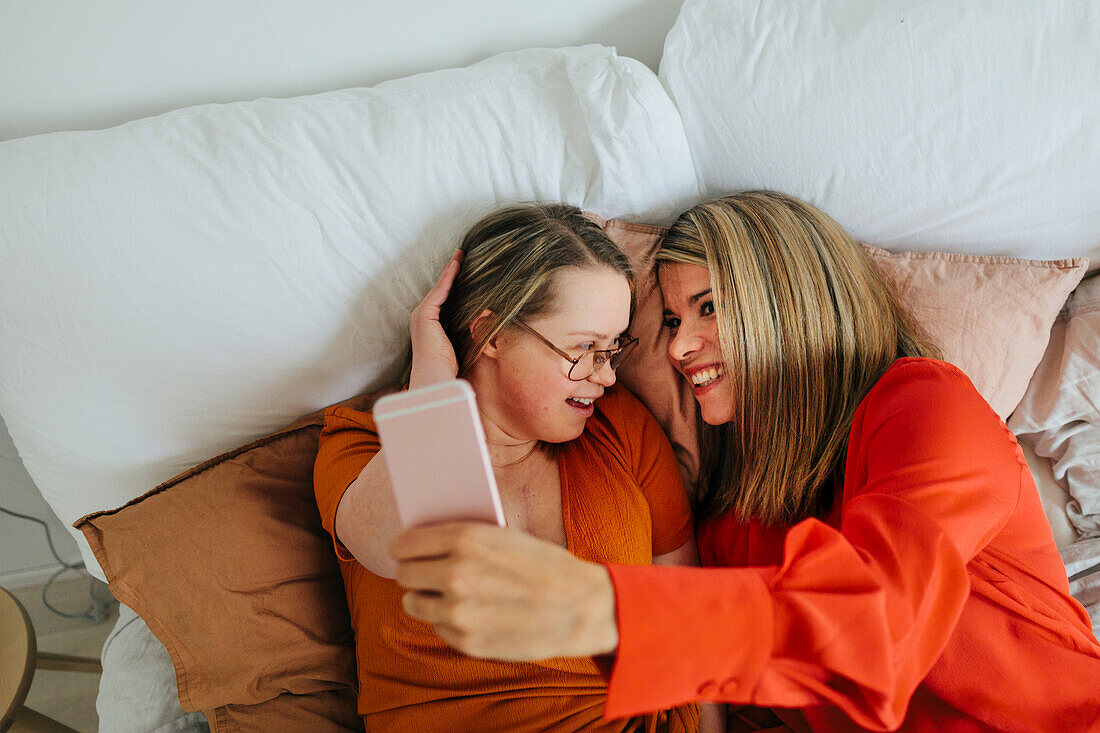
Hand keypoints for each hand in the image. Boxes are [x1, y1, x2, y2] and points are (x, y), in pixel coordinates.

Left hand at [391, 522, 618, 660]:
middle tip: (426, 574)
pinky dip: (449, 622)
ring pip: (413, 604)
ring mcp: (459, 611)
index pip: (404, 544)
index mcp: (465, 539)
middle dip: (414, 573)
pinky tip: (475, 614)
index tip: (404, 552)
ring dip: (427, 599)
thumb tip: (422, 541)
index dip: (403, 548)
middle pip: (403, 574)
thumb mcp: (503, 536)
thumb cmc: (543, 565)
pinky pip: (438, 628)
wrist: (580, 606)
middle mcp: (455, 574)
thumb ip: (462, 539)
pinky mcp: (466, 640)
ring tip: (450, 596)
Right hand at [408, 250, 461, 389]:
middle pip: (440, 289)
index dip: (451, 283)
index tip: (461, 270)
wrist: (435, 375)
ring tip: (460, 255)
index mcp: (429, 324)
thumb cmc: (447, 367)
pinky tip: (456, 266)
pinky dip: (448, 277)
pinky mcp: (425, 314)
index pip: (442, 299)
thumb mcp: (459, 344)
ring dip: (450, 270)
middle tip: (461, 256)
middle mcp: (421, 317)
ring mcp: (421, 314)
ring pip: (439, 287)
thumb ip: (465, 333)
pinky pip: (439, 291)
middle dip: (450, 272)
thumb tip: (483, 325)